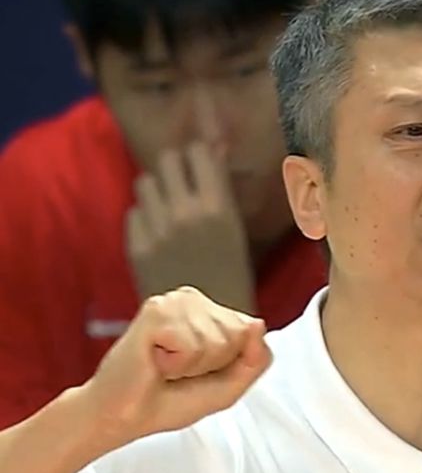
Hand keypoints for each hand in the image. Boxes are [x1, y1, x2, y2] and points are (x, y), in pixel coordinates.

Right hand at [81, 287, 270, 446]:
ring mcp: (174, 301)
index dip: (231, 363)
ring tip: (166, 367)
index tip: (199, 371)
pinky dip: (176, 365)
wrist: (122, 417)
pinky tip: (155, 362)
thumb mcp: (229, 386)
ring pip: (218, 341)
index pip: (252, 331)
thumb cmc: (170, 399)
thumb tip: (258, 324)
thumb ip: (255, 359)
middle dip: (213, 365)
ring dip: (192, 366)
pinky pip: (192, 345)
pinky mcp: (156, 311)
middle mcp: (193, 299)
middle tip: (179, 371)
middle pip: (239, 335)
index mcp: (211, 310)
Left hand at [127, 142, 254, 312]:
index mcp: (218, 208)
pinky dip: (145, 217)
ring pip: (146, 182)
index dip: (198, 154)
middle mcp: (185, 213)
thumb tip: (216, 146)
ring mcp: (157, 229)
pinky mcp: (136, 246)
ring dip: (157, 190)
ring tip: (167, 208)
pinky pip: (134, 212)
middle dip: (175, 167)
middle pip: (167, 160)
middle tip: (182, 184)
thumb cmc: (232, 277)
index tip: (200, 163)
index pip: (197, 151)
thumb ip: (221, 189)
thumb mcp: (236, 230)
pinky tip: (157, 232)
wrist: (206, 326)